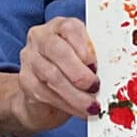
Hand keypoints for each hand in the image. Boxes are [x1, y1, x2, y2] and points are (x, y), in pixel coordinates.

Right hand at [13, 16, 98, 133]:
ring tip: (92, 106)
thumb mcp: (84, 58)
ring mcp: (29, 58)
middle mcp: (40, 37)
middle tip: (95, 88)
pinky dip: (67, 104)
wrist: (44, 90)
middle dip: (78, 73)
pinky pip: (45, 93)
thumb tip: (111, 70)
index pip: (70, 28)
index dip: (84, 48)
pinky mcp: (25, 80)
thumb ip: (93, 58)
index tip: (96, 66)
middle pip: (57, 51)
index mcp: (59, 25)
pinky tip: (80, 111)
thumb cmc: (72, 69)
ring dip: (75, 94)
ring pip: (51, 76)